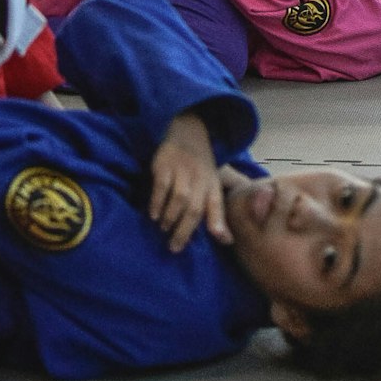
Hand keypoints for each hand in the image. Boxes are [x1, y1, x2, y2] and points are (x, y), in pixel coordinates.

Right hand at [150, 112, 231, 252]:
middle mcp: (199, 179)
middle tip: (174, 247)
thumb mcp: (212, 187)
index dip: (218, 222)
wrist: (188, 133)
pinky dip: (157, 202)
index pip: (217, 205)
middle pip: (195, 208)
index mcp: (212, 185)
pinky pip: (161, 186)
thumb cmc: (200, 169)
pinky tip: (153, 215)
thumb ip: (216, 215)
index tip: (221, 239)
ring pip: (179, 198)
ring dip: (171, 217)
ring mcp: (182, 171)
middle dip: (185, 230)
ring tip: (164, 229)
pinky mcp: (165, 164)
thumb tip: (226, 241)